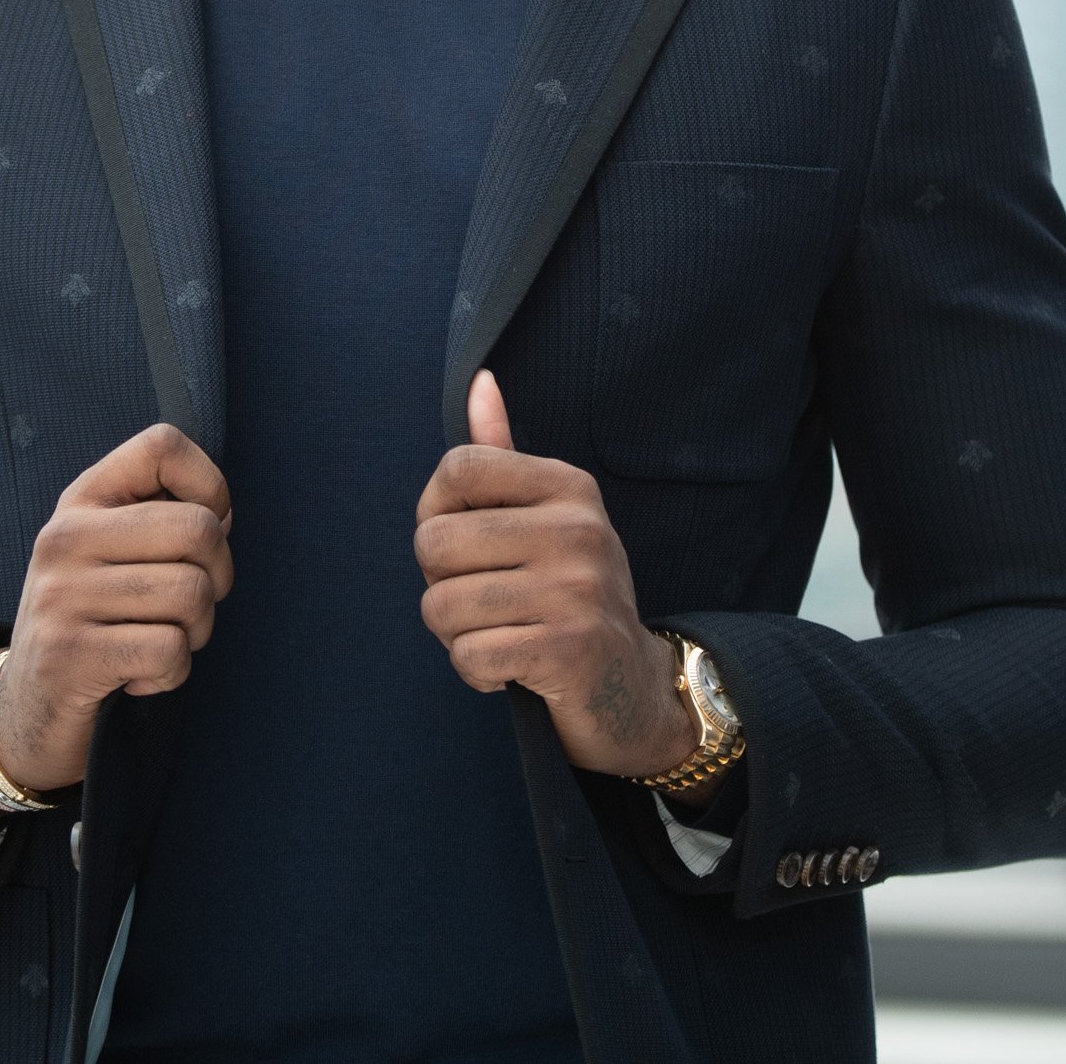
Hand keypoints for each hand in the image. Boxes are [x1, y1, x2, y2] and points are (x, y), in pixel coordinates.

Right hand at [0, 423, 232, 797]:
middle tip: (189, 605)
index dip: (209, 484)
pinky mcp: (69, 655)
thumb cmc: (95, 616)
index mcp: (81, 499)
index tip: (202, 530)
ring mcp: (62, 595)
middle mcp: (65, 537)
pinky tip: (139, 676)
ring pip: (192, 594)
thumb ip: (161, 518)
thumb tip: (222, 516)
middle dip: (218, 576)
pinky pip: (170, 650)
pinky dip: (172, 673)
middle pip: (198, 529)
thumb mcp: (111, 550)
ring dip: (197, 632)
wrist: (27, 703)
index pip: (162, 446)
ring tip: (160, 640)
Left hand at [415, 371, 699, 781]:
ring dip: (454, 634)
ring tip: (497, 633)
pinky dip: (475, 673)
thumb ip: (503, 456)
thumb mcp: (546, 517)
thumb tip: (478, 381)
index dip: (434, 512)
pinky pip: (469, 657)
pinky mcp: (569, 651)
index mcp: (568, 487)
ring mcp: (577, 590)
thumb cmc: (568, 591)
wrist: (632, 684)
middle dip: (438, 584)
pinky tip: (510, 669)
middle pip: (434, 542)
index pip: (457, 468)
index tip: (462, 544)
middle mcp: (578, 529)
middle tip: (481, 602)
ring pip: (442, 606)